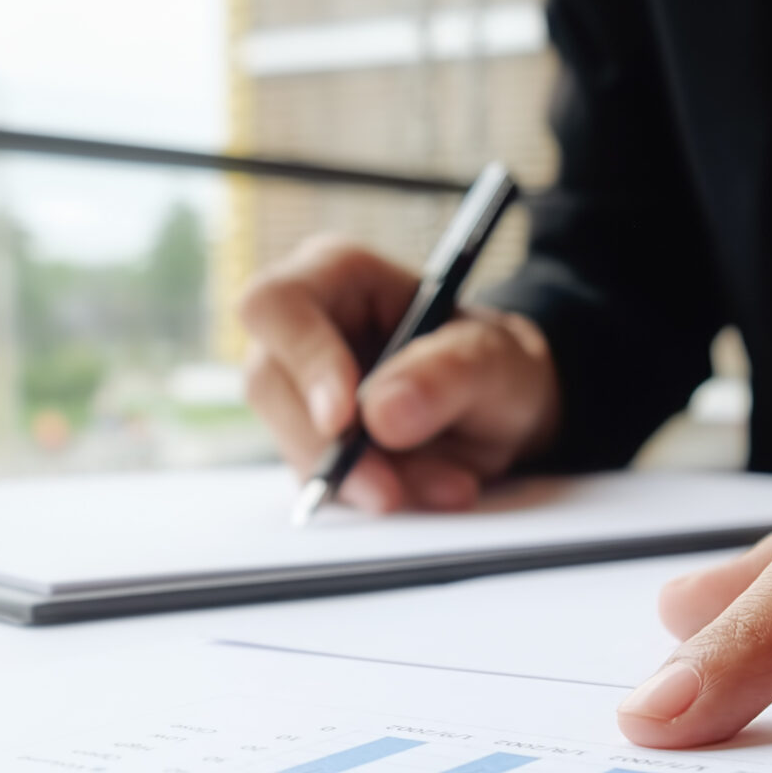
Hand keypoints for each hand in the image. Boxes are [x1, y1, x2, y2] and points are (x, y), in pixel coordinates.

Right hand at [238, 236, 559, 511]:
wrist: (502, 410)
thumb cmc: (492, 363)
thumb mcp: (498, 359)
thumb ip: (451, 374)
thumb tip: (382, 416)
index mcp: (338, 275)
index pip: (280, 305)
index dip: (303, 360)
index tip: (344, 421)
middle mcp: (303, 328)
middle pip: (269, 384)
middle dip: (330, 448)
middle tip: (393, 490)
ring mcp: (298, 390)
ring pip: (292, 445)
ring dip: (366, 481)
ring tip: (448, 485)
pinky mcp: (308, 444)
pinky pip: (319, 483)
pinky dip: (374, 497)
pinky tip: (431, 489)